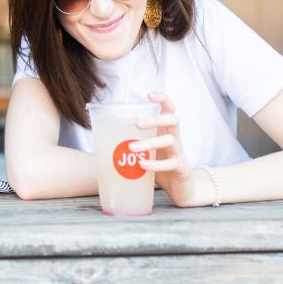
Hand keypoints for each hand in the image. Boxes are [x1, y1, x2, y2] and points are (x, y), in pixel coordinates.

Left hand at [132, 92, 207, 206]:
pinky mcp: (181, 169)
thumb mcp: (147, 153)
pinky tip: (143, 165)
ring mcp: (179, 153)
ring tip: (132, 148)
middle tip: (137, 123)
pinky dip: (156, 164)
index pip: (169, 109)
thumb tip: (100, 144)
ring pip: (170, 141)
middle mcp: (175, 139)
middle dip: (155, 119)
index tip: (149, 94)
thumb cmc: (161, 167)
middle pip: (172, 120)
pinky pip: (171, 163)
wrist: (181, 189)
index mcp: (166, 131)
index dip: (162, 99)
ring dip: (150, 142)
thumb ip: (130, 146)